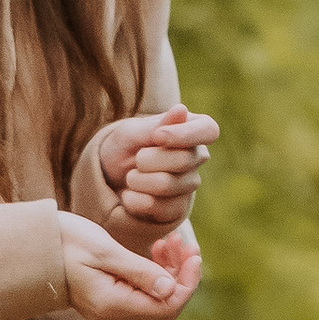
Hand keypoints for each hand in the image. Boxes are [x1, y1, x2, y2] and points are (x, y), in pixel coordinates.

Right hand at [59, 211, 202, 319]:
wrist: (33, 245)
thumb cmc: (64, 242)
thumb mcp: (104, 251)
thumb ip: (139, 272)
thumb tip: (171, 290)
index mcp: (112, 305)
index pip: (167, 306)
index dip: (187, 283)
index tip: (194, 254)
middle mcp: (112, 315)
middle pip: (164, 304)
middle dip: (180, 274)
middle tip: (184, 242)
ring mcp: (109, 311)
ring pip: (154, 298)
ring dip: (169, 271)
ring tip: (171, 241)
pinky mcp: (107, 300)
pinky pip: (141, 293)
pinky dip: (154, 273)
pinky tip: (157, 250)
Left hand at [93, 105, 217, 252]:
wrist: (110, 175)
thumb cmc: (125, 146)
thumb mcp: (133, 131)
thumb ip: (156, 124)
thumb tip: (182, 110)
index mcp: (193, 130)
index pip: (208, 130)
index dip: (185, 135)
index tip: (158, 136)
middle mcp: (197, 158)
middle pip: (184, 160)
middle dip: (148, 159)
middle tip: (136, 158)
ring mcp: (189, 185)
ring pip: (167, 185)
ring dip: (138, 180)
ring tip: (130, 176)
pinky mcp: (177, 210)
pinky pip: (160, 208)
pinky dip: (136, 201)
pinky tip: (129, 195)